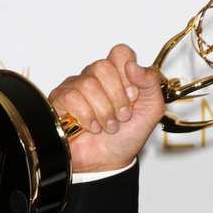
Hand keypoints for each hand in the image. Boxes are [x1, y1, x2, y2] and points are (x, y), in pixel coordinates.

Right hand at [49, 44, 165, 172]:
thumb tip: (133, 65)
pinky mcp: (60, 100)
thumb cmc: (129, 134)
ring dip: (103, 111)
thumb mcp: (152, 109)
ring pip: (88, 84)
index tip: (133, 94)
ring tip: (108, 126)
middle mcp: (97, 77)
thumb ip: (150, 83)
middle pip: (103, 66)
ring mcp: (76, 86)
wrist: (110, 160)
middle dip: (116, 96)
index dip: (128, 73)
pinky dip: (86, 117)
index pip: (120, 52)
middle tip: (122, 115)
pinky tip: (92, 127)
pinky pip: (71, 98)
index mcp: (119, 74)